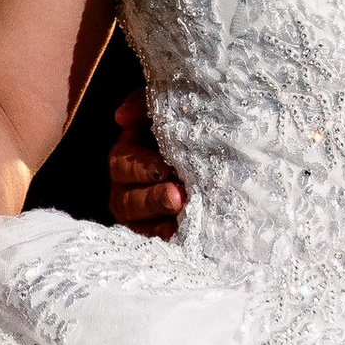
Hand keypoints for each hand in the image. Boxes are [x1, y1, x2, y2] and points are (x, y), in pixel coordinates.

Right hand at [109, 86, 181, 236]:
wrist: (221, 151)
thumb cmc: (189, 123)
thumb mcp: (166, 108)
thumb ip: (145, 104)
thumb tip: (122, 117)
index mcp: (129, 154)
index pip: (123, 161)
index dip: (142, 166)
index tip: (166, 169)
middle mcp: (128, 186)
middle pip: (128, 198)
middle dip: (152, 198)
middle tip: (178, 196)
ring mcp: (141, 213)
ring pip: (138, 223)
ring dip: (158, 222)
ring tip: (181, 218)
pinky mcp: (156, 231)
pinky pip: (155, 240)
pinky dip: (166, 238)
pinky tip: (181, 236)